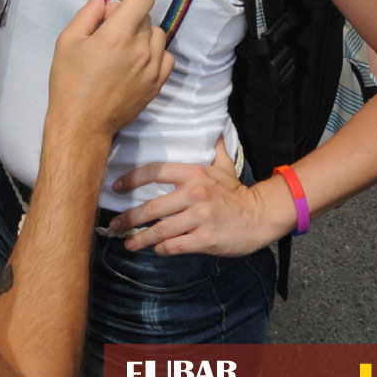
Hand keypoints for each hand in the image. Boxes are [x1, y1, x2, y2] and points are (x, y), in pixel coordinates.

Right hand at [47, 0, 171, 143]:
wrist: (82, 124)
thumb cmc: (70, 83)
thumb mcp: (68, 41)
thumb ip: (87, 14)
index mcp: (118, 35)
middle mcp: (140, 50)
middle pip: (145, 16)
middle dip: (127, 15)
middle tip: (108, 28)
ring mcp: (152, 69)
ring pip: (157, 34)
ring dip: (141, 32)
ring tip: (121, 46)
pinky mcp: (156, 84)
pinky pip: (165, 56)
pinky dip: (153, 52)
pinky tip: (135, 59)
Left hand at [108, 137, 271, 256]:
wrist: (261, 215)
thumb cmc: (237, 192)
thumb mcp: (224, 165)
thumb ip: (213, 147)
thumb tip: (213, 126)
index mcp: (194, 174)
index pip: (155, 172)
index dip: (132, 179)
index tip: (116, 187)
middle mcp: (194, 194)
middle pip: (153, 207)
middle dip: (129, 217)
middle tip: (114, 225)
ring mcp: (200, 218)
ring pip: (161, 230)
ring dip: (141, 238)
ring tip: (128, 243)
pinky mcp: (206, 239)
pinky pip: (176, 246)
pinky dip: (162, 249)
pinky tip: (155, 250)